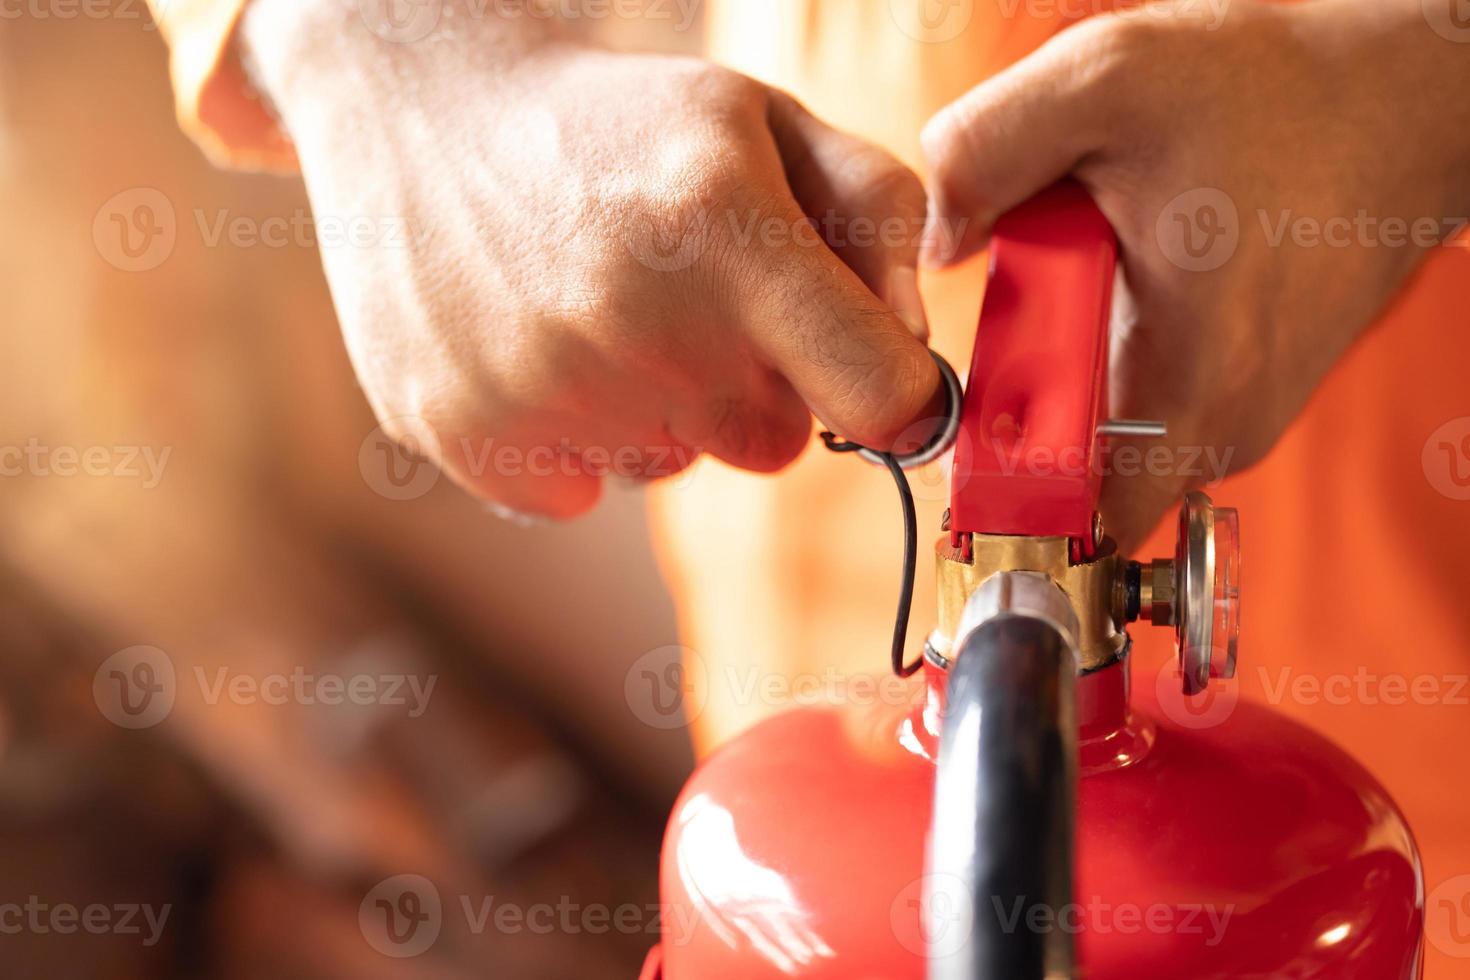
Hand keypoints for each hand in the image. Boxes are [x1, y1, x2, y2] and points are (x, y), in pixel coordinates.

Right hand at [241, 0, 940, 517]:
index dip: (898, 398)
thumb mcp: (762, 119)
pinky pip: (583, 491)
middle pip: (777, 445)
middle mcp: (639, 330)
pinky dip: (574, 436)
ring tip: (598, 307)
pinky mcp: (471, 440)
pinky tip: (538, 348)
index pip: (880, 398)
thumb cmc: (615, 119)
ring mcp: (546, 396)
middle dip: (758, 386)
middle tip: (693, 301)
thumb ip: (875, 216)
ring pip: (675, 464)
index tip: (881, 382)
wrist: (417, 112)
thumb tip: (913, 348)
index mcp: (728, 235)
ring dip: (659, 408)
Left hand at [921, 0, 1469, 549]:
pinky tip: (1133, 285)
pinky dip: (1112, 365)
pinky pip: (1143, 419)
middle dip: (1024, 400)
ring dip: (1069, 376)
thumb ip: (984, 154)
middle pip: (1067, 477)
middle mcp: (1225, 429)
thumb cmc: (1271, 96)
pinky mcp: (1246, 407)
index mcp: (1190, 380)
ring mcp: (1241, 426)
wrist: (1391, 105)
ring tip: (1099, 275)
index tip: (983, 403)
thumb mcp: (1102, 83)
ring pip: (1103, 447)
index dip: (993, 470)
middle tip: (1048, 295)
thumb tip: (930, 243)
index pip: (1061, 508)